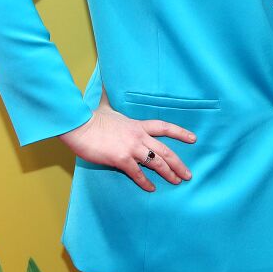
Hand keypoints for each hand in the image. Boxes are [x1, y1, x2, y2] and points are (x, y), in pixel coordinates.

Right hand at [59, 95, 194, 192]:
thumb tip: (106, 82)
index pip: (164, 127)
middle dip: (179, 163)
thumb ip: (111, 99)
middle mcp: (139, 136)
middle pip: (165, 150)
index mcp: (138, 125)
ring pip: (156, 163)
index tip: (193, 139)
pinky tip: (151, 189)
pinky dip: (145, 182)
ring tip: (176, 182)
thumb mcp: (106, 106)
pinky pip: (137, 173)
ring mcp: (131, 148)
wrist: (79, 126)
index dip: (180, 133)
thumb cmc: (91, 117)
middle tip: (188, 174)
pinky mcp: (121, 159)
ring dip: (168, 173)